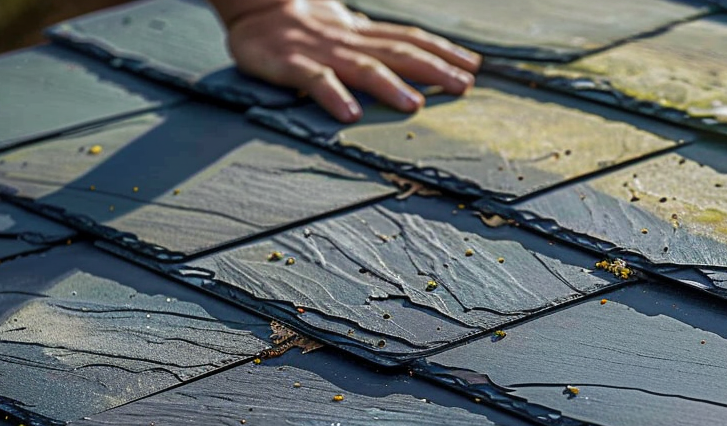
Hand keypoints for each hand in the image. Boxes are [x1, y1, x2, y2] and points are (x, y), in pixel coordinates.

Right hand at [220, 0, 479, 122]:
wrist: (252, 8)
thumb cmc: (302, 25)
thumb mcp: (345, 31)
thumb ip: (374, 44)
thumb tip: (410, 54)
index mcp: (363, 33)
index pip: (410, 38)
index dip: (443, 50)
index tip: (474, 66)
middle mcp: (349, 40)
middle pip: (398, 52)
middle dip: (433, 69)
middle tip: (463, 86)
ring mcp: (321, 53)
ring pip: (363, 67)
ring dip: (391, 86)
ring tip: (415, 105)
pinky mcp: (291, 65)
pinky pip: (315, 81)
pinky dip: (334, 97)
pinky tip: (351, 114)